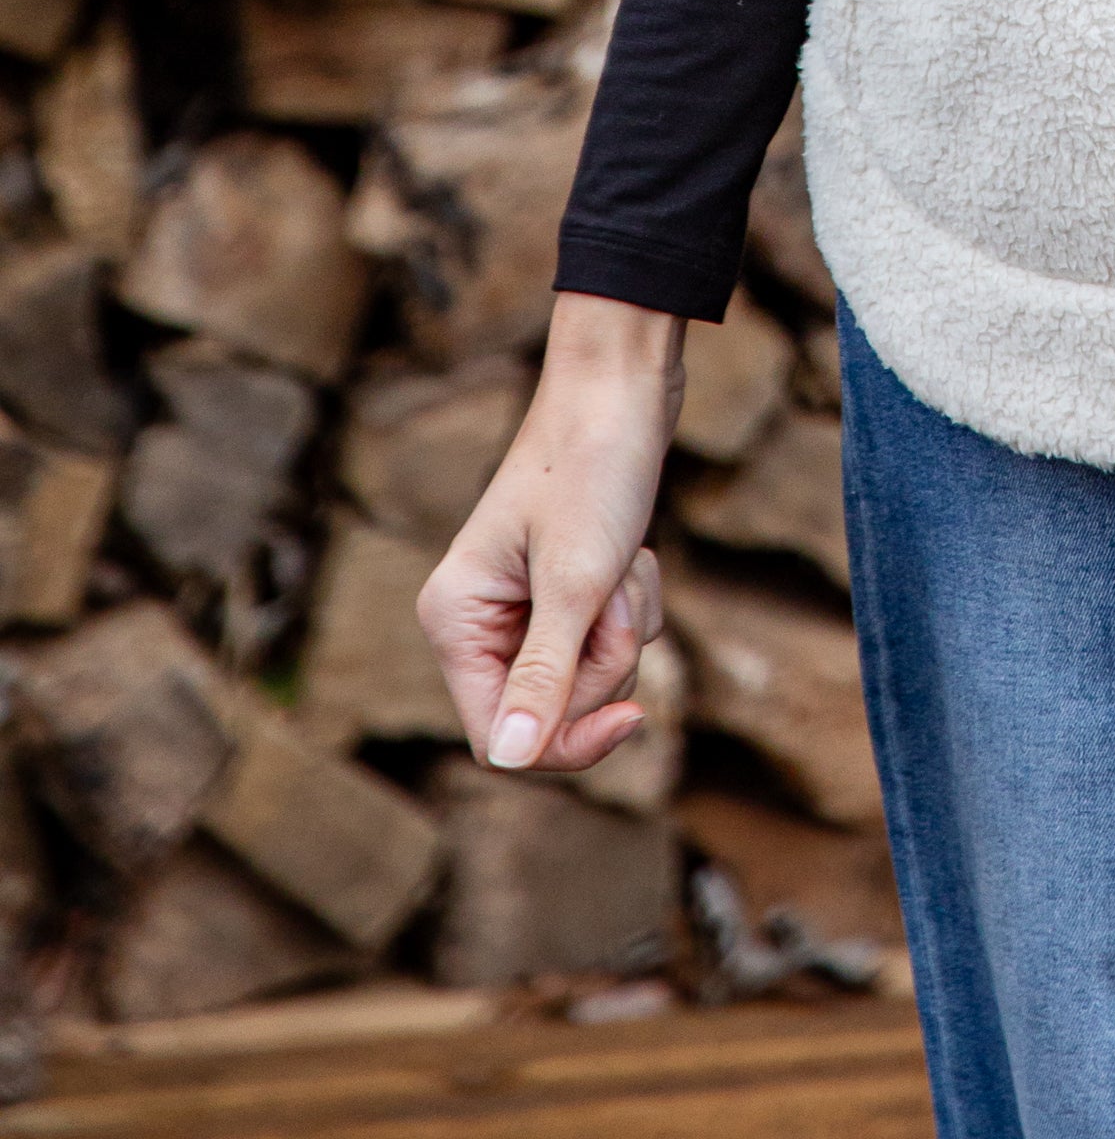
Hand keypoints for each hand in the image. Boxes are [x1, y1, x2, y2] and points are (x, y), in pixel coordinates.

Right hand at [417, 294, 684, 776]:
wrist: (624, 384)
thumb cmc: (593, 467)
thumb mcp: (574, 581)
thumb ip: (543, 675)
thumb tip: (511, 760)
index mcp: (452, 620)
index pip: (499, 738)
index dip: (565, 742)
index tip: (633, 716)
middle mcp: (477, 620)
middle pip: (550, 710)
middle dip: (603, 659)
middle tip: (616, 589)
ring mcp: (521, 606)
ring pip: (588, 675)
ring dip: (623, 626)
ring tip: (623, 560)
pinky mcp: (564, 589)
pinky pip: (607, 639)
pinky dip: (632, 602)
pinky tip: (632, 551)